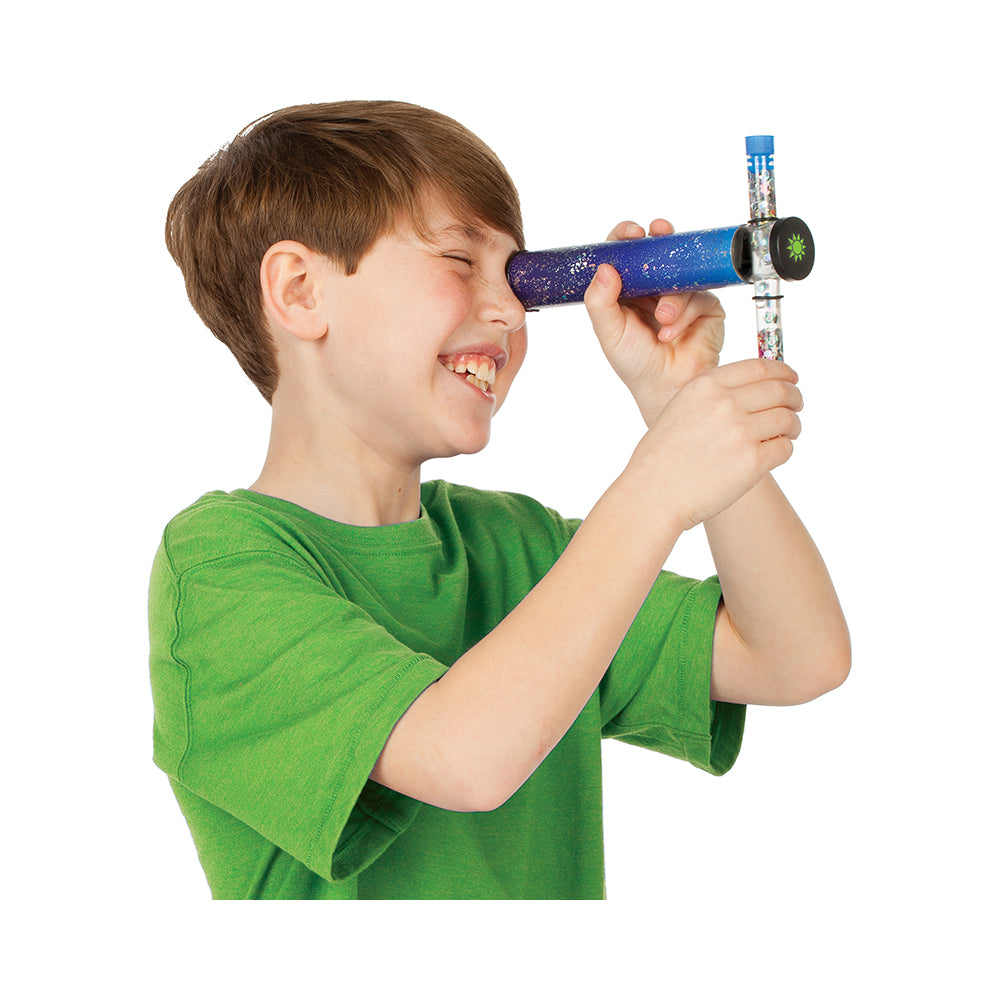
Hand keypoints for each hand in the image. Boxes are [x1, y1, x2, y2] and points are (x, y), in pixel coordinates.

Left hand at [584, 219, 725, 426]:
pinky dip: (685, 313)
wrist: (666, 388)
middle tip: (657, 233)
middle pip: (659, 252)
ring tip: (662, 320)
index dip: (627, 239)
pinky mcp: (706, 307)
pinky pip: (700, 295)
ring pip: (681, 274)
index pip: (627, 254)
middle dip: (660, 241)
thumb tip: (603, 268)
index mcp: (629, 290)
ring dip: (671, 296)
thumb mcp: (609, 331)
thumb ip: (600, 302)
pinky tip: (673, 333)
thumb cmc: (636, 362)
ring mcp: (682, 296)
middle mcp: (655, 289)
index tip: (630, 233)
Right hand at [628, 359, 801, 531]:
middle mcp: (725, 404)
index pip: (761, 367)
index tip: (791, 380)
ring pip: (787, 420)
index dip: (783, 373)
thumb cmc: (663, 456)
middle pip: (780, 391)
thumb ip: (717, 394)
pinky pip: (785, 448)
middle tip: (795, 408)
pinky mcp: (752, 462)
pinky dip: (783, 450)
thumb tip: (761, 386)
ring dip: (792, 426)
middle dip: (794, 399)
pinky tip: (770, 455)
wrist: (653, 494)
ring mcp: (740, 432)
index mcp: (707, 385)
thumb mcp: (682, 407)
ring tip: (786, 435)